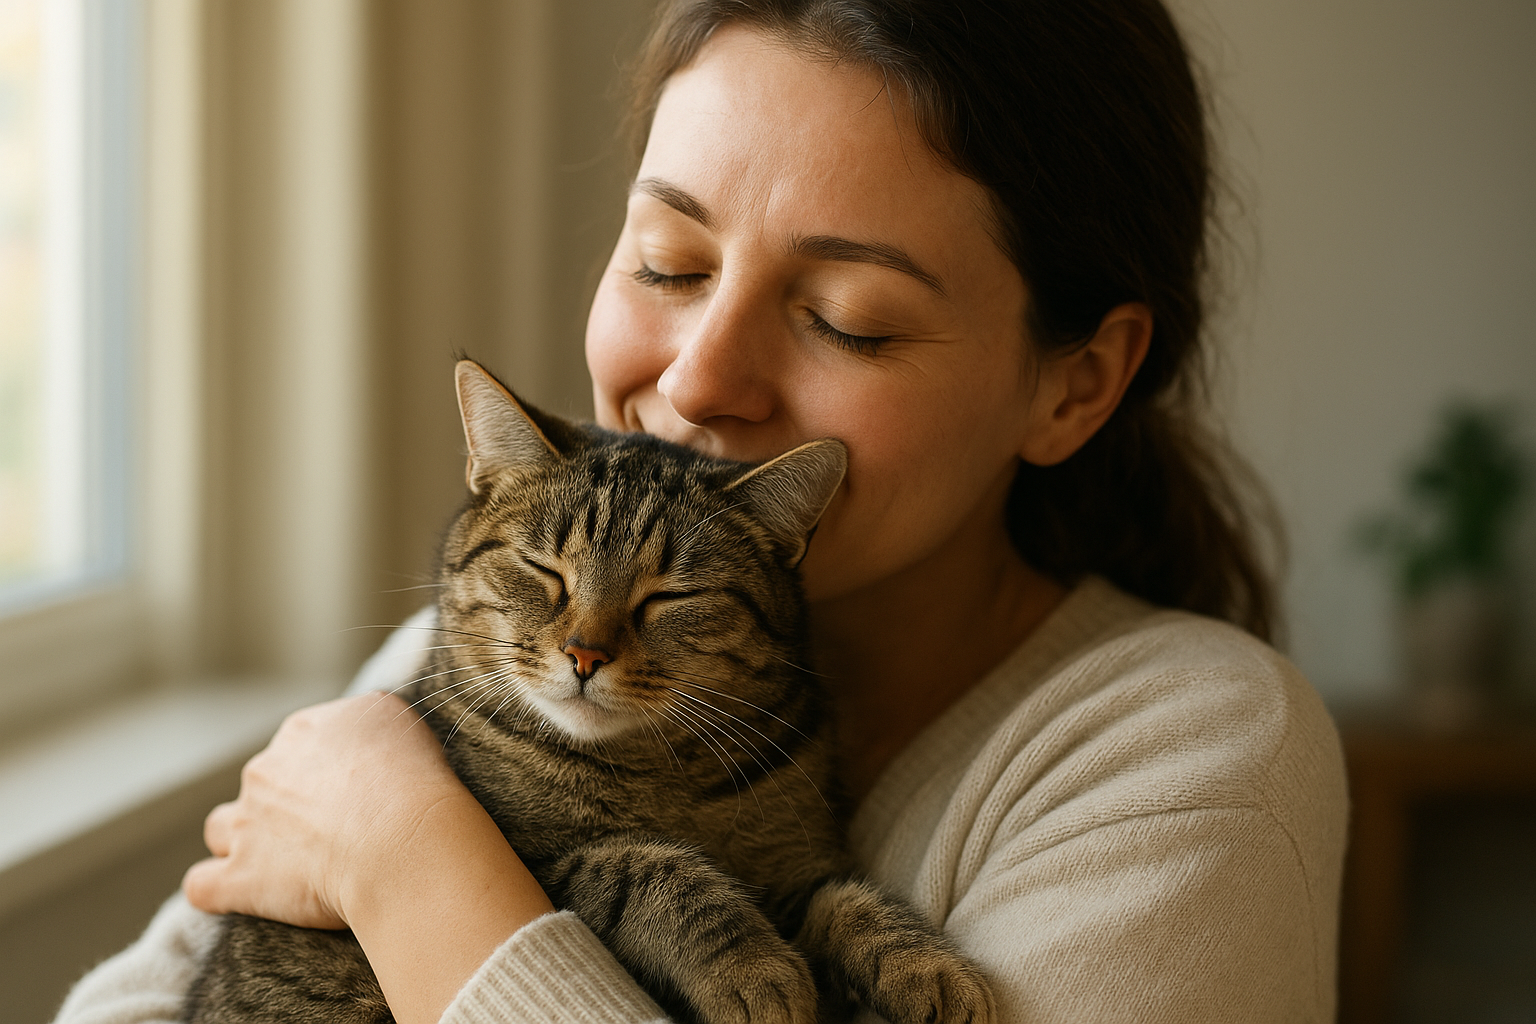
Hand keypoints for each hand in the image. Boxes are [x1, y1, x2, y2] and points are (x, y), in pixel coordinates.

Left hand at [183, 692, 465, 928]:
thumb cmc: (411, 780)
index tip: (354, 793)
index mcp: (304, 732)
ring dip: (240, 840)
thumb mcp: (397, 718)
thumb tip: (358, 731)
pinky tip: (239, 896)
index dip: (325, 770)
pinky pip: (203, 885)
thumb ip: (367, 718)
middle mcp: (266, 770)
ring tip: (279, 862)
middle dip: (285, 804)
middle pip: (262, 783)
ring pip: (221, 827)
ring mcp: (246, 825)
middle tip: (334, 830)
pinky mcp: (240, 879)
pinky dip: (217, 890)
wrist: (400, 839)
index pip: (301, 744)